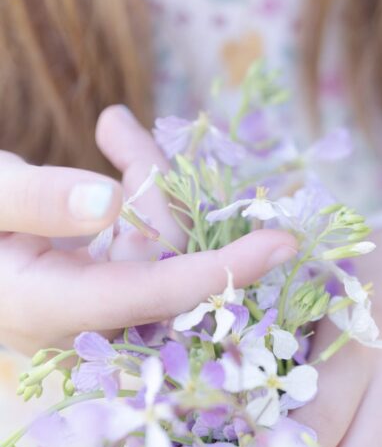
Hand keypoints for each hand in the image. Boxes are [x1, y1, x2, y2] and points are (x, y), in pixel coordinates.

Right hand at [0, 106, 297, 355]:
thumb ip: (34, 198)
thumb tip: (106, 202)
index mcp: (48, 310)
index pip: (150, 297)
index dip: (219, 272)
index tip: (281, 244)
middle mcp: (82, 319)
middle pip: (164, 258)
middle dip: (161, 192)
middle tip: (119, 129)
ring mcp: (97, 301)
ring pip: (161, 239)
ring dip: (150, 180)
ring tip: (114, 127)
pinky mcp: (104, 278)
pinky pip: (146, 233)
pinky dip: (142, 188)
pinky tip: (116, 135)